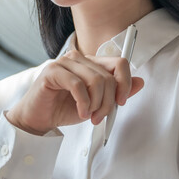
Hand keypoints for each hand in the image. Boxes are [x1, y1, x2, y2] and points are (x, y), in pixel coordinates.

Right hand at [6, 49, 144, 134]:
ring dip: (96, 104)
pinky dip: (83, 103)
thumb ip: (116, 93)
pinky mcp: (52, 71)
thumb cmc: (64, 109)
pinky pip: (78, 85)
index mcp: (91, 63)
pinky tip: (81, 113)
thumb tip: (140, 82)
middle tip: (99, 117)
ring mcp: (64, 62)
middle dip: (108, 102)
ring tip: (89, 116)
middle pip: (108, 76)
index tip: (121, 102)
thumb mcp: (96, 104)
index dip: (125, 82)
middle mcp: (79, 58)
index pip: (119, 63)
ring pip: (95, 80)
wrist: (38, 120)